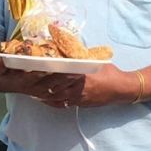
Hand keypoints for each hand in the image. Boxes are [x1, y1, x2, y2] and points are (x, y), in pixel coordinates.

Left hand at [13, 64, 137, 109]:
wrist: (121, 89)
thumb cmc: (109, 72)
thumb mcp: (95, 61)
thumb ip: (81, 55)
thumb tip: (67, 46)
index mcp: (81, 73)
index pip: (61, 73)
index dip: (47, 72)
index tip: (36, 68)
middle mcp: (78, 86)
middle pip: (55, 86)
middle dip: (42, 84)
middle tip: (29, 82)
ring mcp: (79, 97)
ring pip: (57, 97)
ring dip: (44, 95)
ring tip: (32, 91)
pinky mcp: (81, 104)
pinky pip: (64, 104)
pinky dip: (53, 103)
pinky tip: (45, 100)